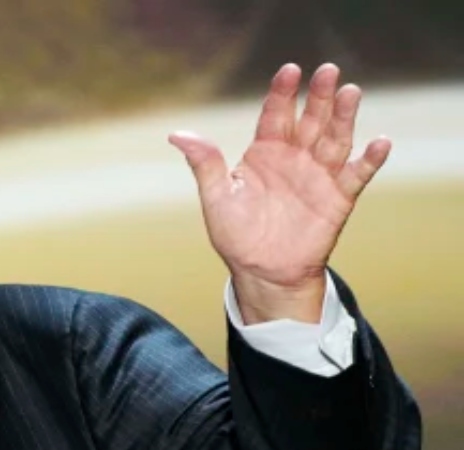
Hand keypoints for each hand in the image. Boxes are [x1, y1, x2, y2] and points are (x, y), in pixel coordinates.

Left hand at [169, 63, 390, 322]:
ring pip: (335, 139)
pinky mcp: (338, 198)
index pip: (275, 115)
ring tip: (350, 92)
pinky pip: (357, 174)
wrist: (262, 272)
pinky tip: (378, 141)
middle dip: (318, 96)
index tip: (289, 71)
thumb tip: (177, 134)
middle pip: (310, 119)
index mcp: (264, 152)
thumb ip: (205, 163)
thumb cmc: (236, 234)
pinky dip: (369, 159)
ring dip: (344, 117)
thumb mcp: (216, 197)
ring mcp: (319, 175)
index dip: (282, 93)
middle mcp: (295, 157)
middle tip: (327, 71)